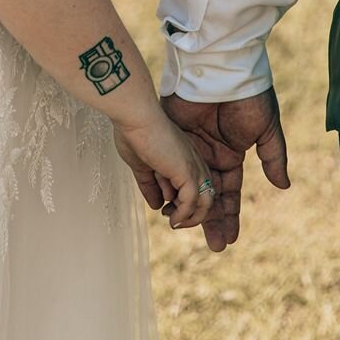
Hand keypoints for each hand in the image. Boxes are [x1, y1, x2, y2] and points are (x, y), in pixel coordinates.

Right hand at [112, 108, 215, 230]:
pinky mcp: (187, 173)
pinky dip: (183, 215)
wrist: (134, 117)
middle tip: (171, 219)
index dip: (183, 201)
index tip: (163, 208)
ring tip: (173, 222)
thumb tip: (156, 205)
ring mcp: (193, 166)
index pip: (195, 185)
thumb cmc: (134, 134)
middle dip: (191, 213)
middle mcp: (194, 161)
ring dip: (190, 218)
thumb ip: (150, 185)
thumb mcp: (142, 165)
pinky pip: (192, 202)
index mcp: (185, 156)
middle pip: (205, 194)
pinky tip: (171, 219)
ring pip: (205, 202)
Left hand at [161, 87, 289, 251]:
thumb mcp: (265, 128)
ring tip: (183, 230)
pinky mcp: (171, 134)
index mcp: (232, 153)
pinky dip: (166, 183)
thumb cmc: (248, 95)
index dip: (229, 216)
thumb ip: (272, 157)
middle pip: (207, 194)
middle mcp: (209, 153)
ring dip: (184, 206)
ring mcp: (188, 145)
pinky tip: (165, 203)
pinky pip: (167, 164)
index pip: (230, 192)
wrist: (223, 67)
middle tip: (212, 248)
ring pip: (185, 183)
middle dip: (209, 220)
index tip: (229, 240)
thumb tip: (283, 186)